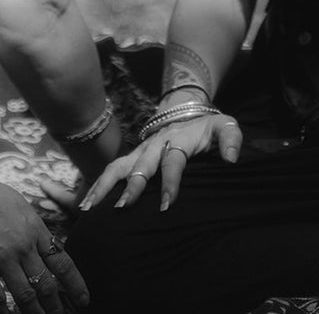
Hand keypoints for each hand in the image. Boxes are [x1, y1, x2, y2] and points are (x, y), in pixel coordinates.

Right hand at [0, 164, 89, 313]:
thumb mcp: (21, 206)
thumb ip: (33, 228)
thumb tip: (44, 246)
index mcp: (35, 229)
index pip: (62, 262)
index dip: (75, 285)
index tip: (83, 300)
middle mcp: (23, 246)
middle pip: (46, 284)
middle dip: (56, 306)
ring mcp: (1, 257)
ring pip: (25, 295)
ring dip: (35, 313)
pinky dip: (3, 313)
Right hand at [79, 112, 241, 211]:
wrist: (187, 112)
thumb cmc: (208, 127)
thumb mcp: (225, 126)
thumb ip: (231, 140)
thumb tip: (231, 159)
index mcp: (178, 140)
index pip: (173, 162)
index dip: (170, 183)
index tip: (168, 205)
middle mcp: (154, 145)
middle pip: (141, 166)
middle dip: (132, 186)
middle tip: (124, 207)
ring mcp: (140, 151)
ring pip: (118, 167)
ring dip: (104, 186)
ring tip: (90, 208)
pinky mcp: (132, 157)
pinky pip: (112, 170)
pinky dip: (98, 186)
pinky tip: (87, 204)